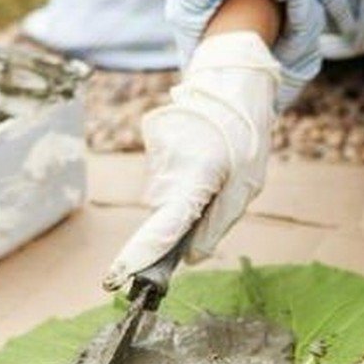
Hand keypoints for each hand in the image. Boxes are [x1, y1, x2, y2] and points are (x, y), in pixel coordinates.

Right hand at [103, 31, 280, 291]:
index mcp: (196, 178)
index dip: (141, 256)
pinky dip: (177, 176)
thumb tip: (190, 256)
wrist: (230, 84)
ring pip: (162, 196)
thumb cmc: (246, 135)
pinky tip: (199, 157)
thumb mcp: (247, 186)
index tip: (116, 278)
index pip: (163, 227)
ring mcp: (155, 152)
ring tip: (212, 170)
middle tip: (214, 197)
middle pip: (163, 216)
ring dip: (182, 195)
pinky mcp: (150, 141)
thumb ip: (217, 224)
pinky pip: (161, 175)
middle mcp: (167, 167)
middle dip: (180, 222)